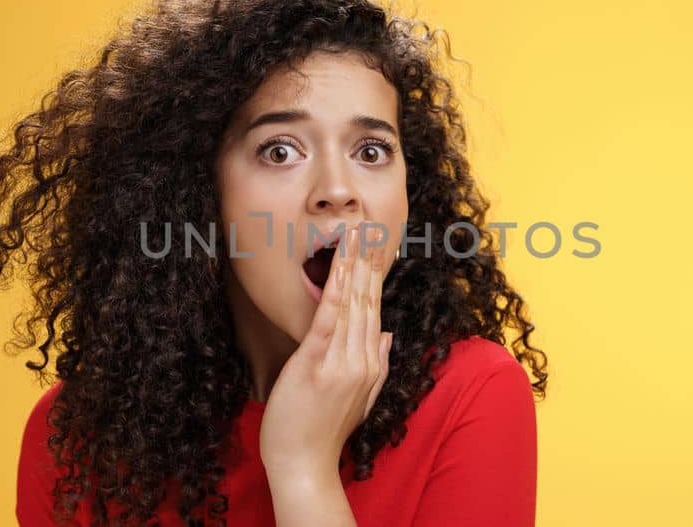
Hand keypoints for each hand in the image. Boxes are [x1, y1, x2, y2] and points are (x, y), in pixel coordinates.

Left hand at [260, 222, 394, 475]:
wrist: (304, 464)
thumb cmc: (322, 433)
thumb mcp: (359, 399)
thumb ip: (376, 365)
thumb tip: (388, 334)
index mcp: (371, 365)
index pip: (375, 310)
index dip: (376, 277)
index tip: (378, 247)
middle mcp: (363, 360)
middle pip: (368, 301)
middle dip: (369, 262)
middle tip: (371, 227)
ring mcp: (343, 362)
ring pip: (353, 304)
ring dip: (354, 266)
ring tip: (357, 235)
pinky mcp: (317, 364)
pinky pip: (329, 319)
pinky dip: (335, 289)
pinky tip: (337, 266)